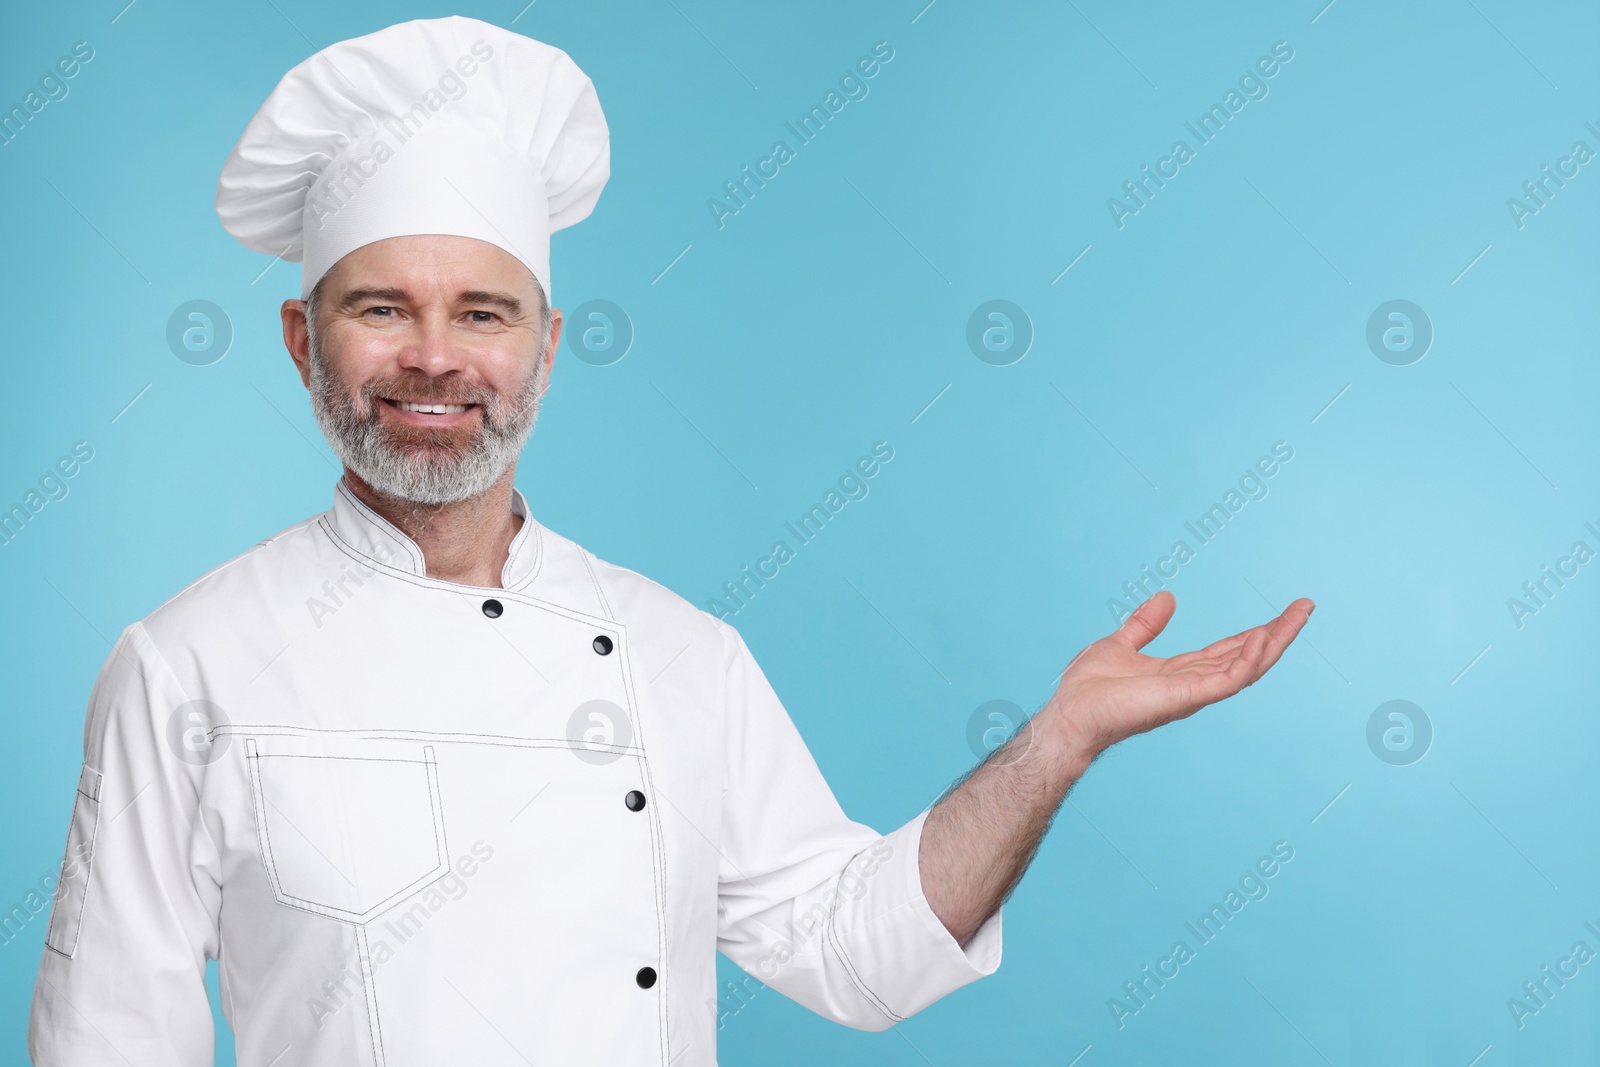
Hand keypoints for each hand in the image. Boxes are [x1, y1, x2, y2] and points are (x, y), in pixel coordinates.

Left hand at [1040, 590, 1313, 767]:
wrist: (1069, 715)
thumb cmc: (1087, 690)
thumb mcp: (1121, 644)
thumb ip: (1145, 625)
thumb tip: (1167, 598)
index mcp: (1180, 673)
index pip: (1228, 651)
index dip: (1255, 632)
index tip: (1282, 612)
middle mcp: (1193, 685)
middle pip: (1246, 658)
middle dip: (1277, 634)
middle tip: (1305, 607)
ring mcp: (1192, 694)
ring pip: (1246, 668)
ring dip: (1273, 643)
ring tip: (1297, 616)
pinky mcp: (1185, 698)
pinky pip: (1226, 680)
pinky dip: (1246, 659)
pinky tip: (1262, 636)